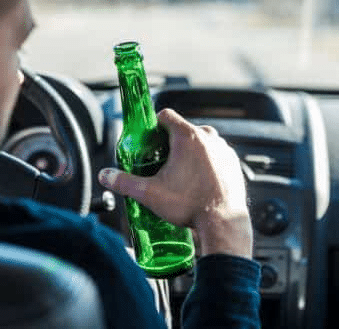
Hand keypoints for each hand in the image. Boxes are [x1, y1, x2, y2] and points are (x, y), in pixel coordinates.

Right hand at [98, 109, 252, 258]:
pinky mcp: (233, 162)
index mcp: (187, 137)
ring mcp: (223, 149)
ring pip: (202, 141)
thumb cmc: (190, 205)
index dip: (154, 125)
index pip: (166, 115)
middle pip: (183, 129)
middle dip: (171, 142)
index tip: (149, 139)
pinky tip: (198, 180)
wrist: (223, 223)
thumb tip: (106, 176)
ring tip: (180, 173)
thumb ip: (124, 182)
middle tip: (161, 161)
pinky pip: (216, 154)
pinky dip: (207, 162)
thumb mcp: (150, 193)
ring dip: (190, 152)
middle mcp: (209, 138)